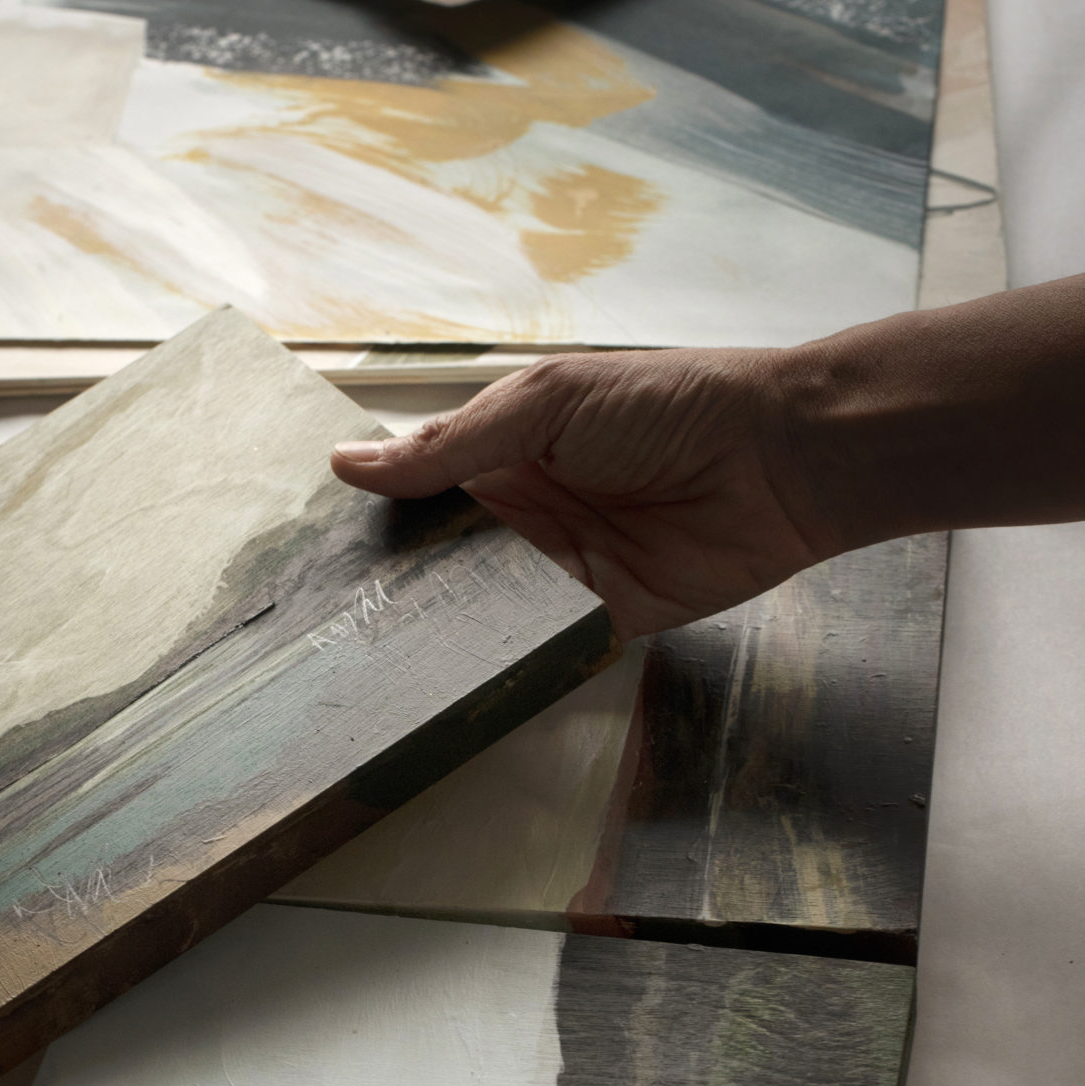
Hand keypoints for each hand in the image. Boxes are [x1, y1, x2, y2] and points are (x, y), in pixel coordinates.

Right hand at [332, 347, 834, 641]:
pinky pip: (534, 648)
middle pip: (440, 558)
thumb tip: (349, 463)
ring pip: (476, 609)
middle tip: (316, 620)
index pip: (421, 487)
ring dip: (433, 629)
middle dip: (389, 585)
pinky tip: (441, 681)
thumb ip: (453, 445)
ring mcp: (556, 572)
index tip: (307, 548)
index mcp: (507, 450)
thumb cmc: (666, 406)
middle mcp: (524, 514)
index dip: (372, 514)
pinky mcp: (596, 623)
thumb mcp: (547, 405)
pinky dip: (495, 660)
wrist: (777, 461)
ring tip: (357, 658)